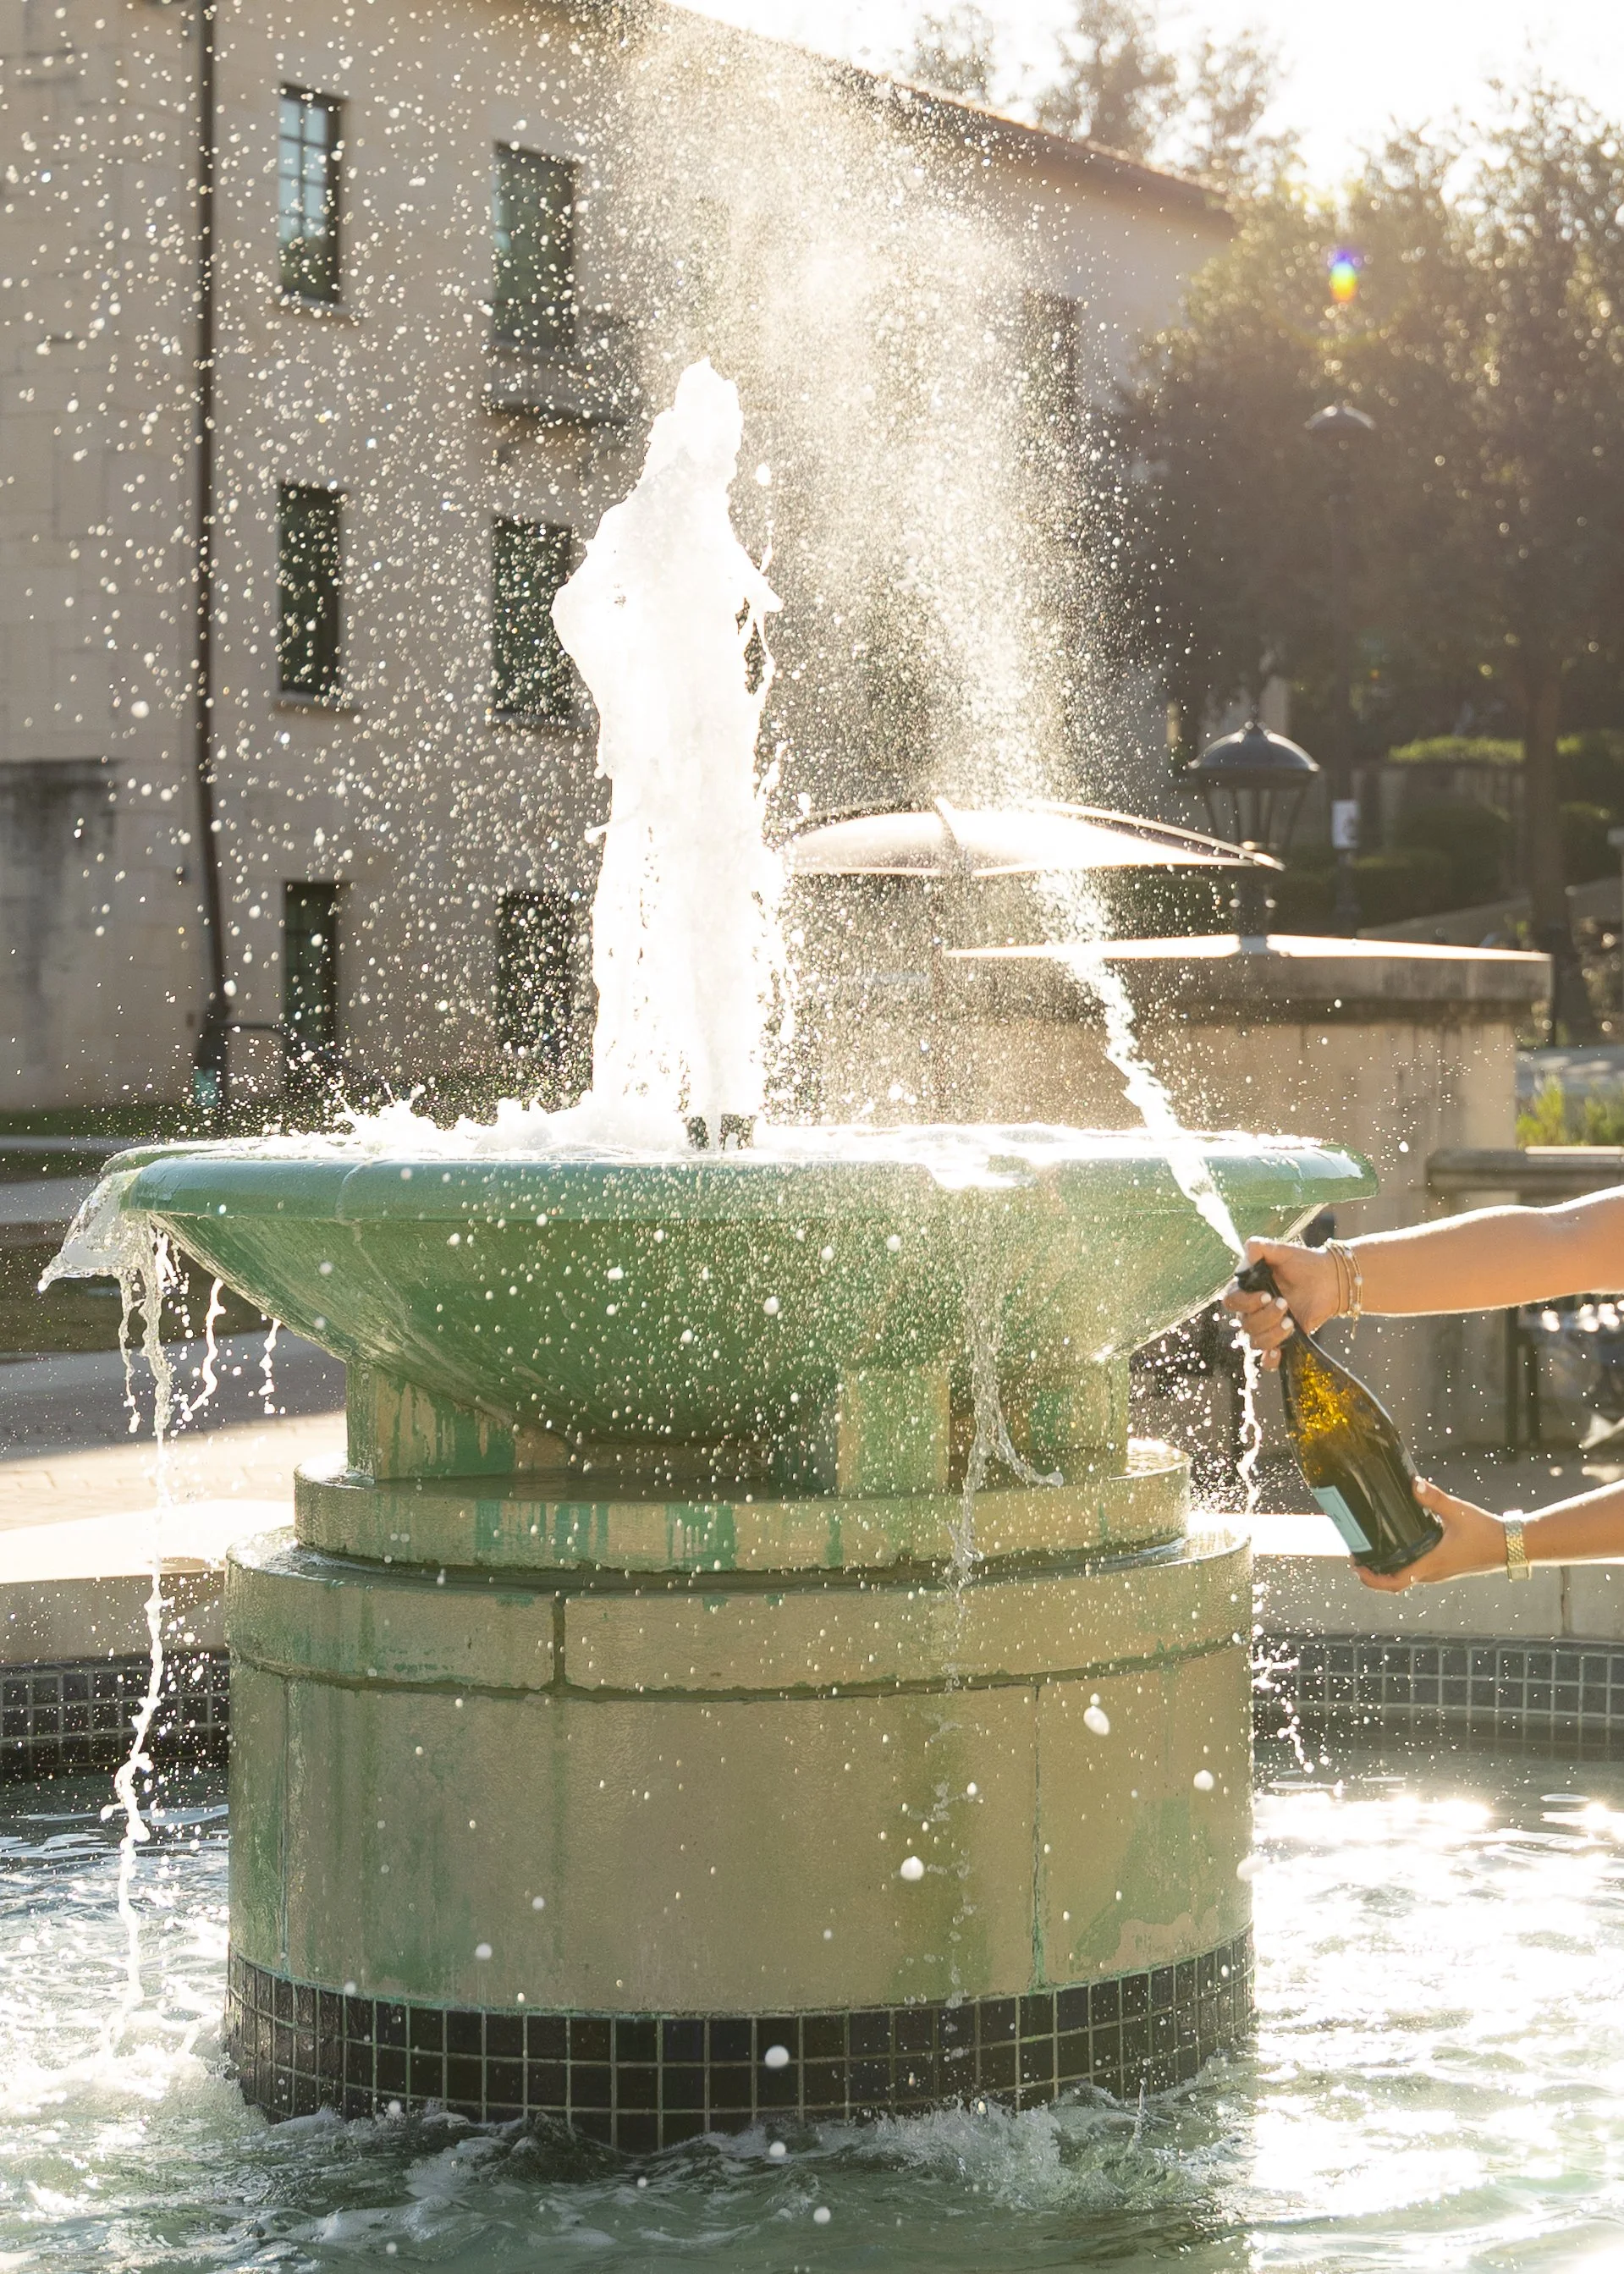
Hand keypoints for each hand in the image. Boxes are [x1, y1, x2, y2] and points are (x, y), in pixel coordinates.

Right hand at [1222, 1237, 1340, 1370]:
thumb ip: (1259, 1247)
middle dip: (1265, 1316)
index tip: (1266, 1295)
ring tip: (1290, 1322)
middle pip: (1244, 1324)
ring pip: (1255, 1341)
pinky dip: (1270, 1359)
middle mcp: (1253, 1311)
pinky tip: (1278, 1351)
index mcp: (1247, 1290)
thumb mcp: (1281, 1250)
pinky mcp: (1283, 1341)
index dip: (1245, 1302)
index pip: (1231, 1301)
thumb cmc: (1303, 1263)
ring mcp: (1267, 1327)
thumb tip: (1246, 1254)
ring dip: (1272, 1334)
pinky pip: (1267, 1360)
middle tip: (1285, 1303)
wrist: (1330, 1280)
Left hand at [1355, 1477, 1509, 1590]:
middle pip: (1397, 1583)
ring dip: (1389, 1570)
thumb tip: (1414, 1483)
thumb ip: (1434, 1498)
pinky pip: (1419, 1573)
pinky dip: (1403, 1566)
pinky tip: (1399, 1548)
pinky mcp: (1447, 1568)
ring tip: (1374, 1552)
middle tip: (1358, 1556)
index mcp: (1432, 1563)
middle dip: (1375, 1573)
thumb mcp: (1457, 1511)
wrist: (1512, 1545)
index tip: (1358, 1567)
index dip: (1373, 1579)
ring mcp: (1441, 1573)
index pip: (1396, 1582)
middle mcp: (1434, 1573)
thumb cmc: (1485, 1531)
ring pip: (1408, 1578)